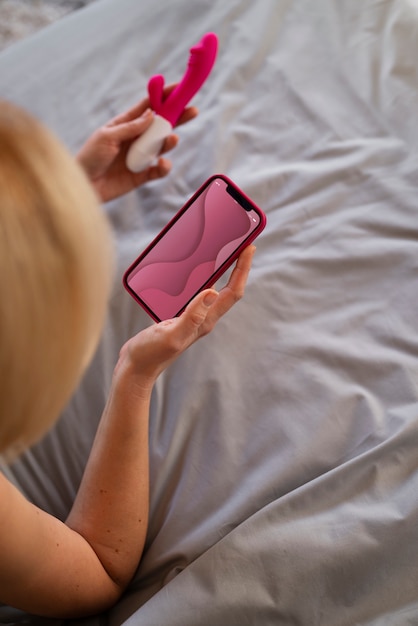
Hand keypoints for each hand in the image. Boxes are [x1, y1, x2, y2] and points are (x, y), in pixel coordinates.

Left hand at [77, 85, 197, 202]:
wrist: (83, 186)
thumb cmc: (90, 157)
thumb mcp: (107, 137)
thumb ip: (130, 127)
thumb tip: (152, 114)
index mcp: (125, 124)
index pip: (148, 107)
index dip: (163, 97)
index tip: (178, 89)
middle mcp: (136, 139)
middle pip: (161, 126)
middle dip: (177, 117)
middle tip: (192, 110)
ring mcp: (140, 157)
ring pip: (162, 147)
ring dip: (169, 142)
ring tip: (172, 139)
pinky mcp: (142, 175)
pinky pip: (158, 170)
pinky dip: (163, 167)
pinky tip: (162, 164)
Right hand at [117, 245, 255, 389]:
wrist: (136, 368)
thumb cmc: (151, 354)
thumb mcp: (172, 334)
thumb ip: (192, 316)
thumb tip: (212, 292)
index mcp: (206, 320)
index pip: (232, 291)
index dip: (243, 268)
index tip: (249, 247)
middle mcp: (203, 317)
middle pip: (228, 287)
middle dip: (237, 265)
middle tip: (241, 241)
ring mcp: (192, 316)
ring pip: (212, 287)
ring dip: (220, 268)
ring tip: (222, 247)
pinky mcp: (180, 314)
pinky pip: (195, 290)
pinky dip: (198, 275)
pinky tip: (190, 265)